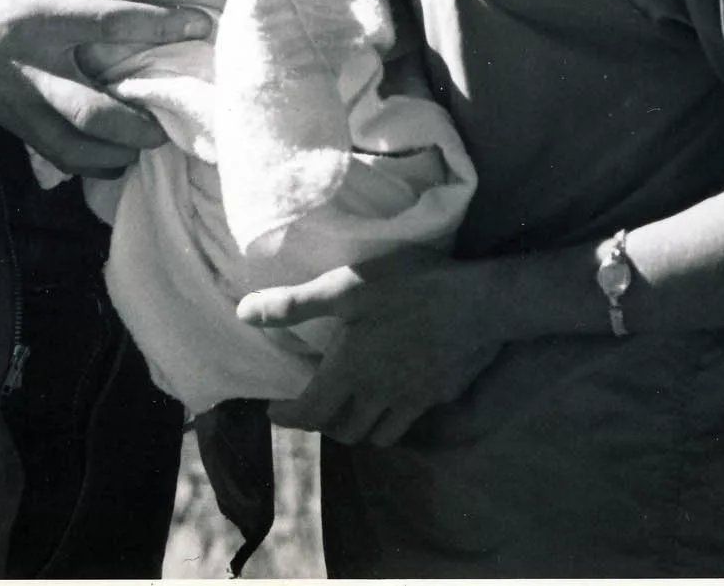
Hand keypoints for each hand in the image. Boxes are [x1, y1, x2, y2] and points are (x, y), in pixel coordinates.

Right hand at [0, 0, 210, 177]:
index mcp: (27, 17)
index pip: (108, 24)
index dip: (159, 25)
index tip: (198, 25)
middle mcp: (28, 69)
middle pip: (96, 112)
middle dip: (140, 121)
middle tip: (176, 116)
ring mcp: (16, 104)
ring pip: (75, 147)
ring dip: (117, 152)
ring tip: (152, 143)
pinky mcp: (5, 123)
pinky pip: (53, 155)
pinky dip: (86, 161)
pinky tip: (113, 157)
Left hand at [241, 255, 508, 445]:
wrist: (479, 303)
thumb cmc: (409, 288)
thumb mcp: (347, 287)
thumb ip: (295, 304)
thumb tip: (243, 314)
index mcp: (350, 372)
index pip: (309, 412)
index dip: (286, 416)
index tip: (273, 410)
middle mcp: (378, 396)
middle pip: (343, 431)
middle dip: (322, 424)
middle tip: (314, 403)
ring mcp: (412, 401)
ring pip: (377, 435)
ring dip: (358, 427)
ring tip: (352, 405)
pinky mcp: (439, 395)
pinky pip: (409, 421)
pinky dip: (394, 419)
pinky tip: (396, 395)